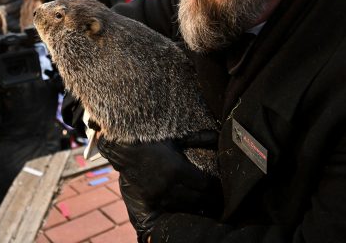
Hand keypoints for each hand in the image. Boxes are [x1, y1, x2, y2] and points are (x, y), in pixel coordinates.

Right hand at [97, 132, 220, 237]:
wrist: (124, 148)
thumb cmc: (152, 140)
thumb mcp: (175, 138)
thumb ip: (197, 138)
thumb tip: (216, 135)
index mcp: (177, 168)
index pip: (204, 185)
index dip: (215, 188)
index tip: (221, 187)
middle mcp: (168, 184)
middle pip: (197, 199)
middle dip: (210, 200)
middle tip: (218, 200)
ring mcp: (157, 194)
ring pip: (184, 207)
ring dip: (196, 207)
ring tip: (206, 205)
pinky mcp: (149, 200)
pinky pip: (169, 209)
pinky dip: (179, 209)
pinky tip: (187, 207)